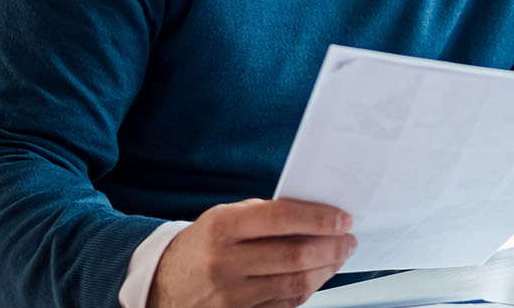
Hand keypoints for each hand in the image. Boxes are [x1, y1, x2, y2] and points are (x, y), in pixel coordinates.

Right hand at [147, 198, 356, 307]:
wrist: (165, 285)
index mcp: (221, 228)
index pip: (280, 218)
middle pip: (294, 255)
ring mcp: (231, 295)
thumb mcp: (223, 217)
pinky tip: (318, 275)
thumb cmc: (203, 245)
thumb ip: (265, 214)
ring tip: (340, 255)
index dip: (318, 218)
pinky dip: (309, 288)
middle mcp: (224, 262)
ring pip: (296, 283)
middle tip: (349, 238)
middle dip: (332, 246)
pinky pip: (286, 304)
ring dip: (327, 268)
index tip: (342, 218)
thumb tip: (315, 214)